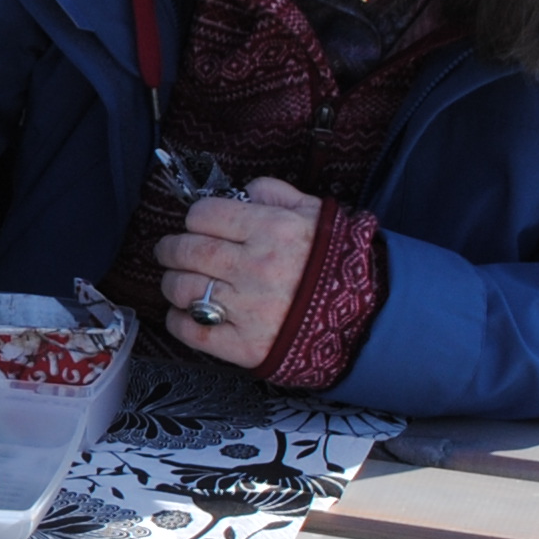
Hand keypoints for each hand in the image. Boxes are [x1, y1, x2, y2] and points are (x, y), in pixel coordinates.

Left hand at [151, 178, 321, 370]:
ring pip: (183, 289)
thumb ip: (275, 195)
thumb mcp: (315, 214)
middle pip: (187, 251)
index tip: (196, 225)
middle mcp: (256, 267)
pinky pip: (193, 331)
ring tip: (177, 281)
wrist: (370, 317)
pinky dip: (178, 321)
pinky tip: (184, 313)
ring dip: (171, 282)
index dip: (196, 218)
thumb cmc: (338, 263)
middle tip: (169, 251)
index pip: (204, 215)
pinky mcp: (245, 346)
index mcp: (272, 230)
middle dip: (170, 249)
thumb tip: (243, 192)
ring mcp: (248, 309)